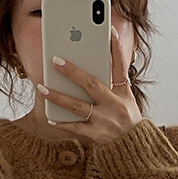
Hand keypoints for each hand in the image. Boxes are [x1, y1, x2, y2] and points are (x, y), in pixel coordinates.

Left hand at [36, 24, 142, 144]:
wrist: (135, 148)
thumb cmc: (126, 120)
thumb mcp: (126, 99)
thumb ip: (111, 84)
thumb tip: (90, 65)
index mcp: (124, 93)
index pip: (121, 66)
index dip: (116, 48)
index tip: (109, 30)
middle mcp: (115, 105)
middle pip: (92, 84)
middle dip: (73, 72)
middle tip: (55, 60)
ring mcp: (105, 121)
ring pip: (78, 106)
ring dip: (58, 97)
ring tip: (42, 88)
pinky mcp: (97, 136)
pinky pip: (75, 128)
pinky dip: (62, 123)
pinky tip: (49, 117)